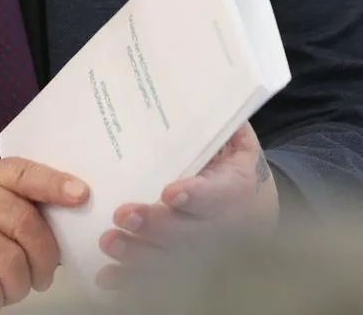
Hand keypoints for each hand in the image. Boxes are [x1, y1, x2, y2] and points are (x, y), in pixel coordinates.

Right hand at [0, 156, 88, 314]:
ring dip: (18, 285)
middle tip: (42, 276)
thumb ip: (18, 206)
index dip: (53, 183)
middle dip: (43, 258)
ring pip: (9, 259)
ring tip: (8, 287)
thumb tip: (68, 212)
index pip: (21, 173)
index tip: (80, 195)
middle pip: (23, 222)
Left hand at [97, 122, 278, 289]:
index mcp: (238, 187)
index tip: (171, 192)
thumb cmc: (233, 161)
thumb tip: (191, 85)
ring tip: (109, 244)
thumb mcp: (235, 135)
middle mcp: (226, 227)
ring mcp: (208, 252)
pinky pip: (163, 279)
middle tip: (123, 216)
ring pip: (175, 260)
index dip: (197, 196)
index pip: (220, 194)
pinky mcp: (190, 268)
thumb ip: (215, 120)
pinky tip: (108, 279)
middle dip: (157, 226)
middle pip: (192, 234)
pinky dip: (134, 282)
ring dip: (140, 257)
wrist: (258, 205)